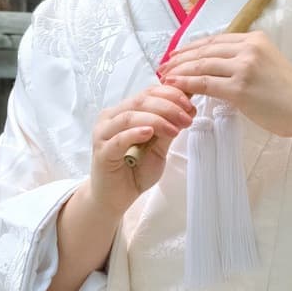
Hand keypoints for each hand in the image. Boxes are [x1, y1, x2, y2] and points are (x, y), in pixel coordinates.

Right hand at [87, 84, 195, 216]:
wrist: (116, 198)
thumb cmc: (136, 170)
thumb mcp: (159, 146)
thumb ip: (168, 127)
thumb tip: (188, 108)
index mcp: (124, 111)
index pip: (148, 92)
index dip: (171, 95)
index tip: (190, 105)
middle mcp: (111, 118)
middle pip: (141, 101)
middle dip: (168, 107)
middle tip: (186, 117)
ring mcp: (103, 134)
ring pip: (130, 116)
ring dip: (156, 120)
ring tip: (174, 129)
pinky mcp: (101, 152)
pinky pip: (118, 139)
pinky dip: (135, 133)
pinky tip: (149, 133)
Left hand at [160, 32, 291, 138]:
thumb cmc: (288, 93)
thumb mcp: (267, 64)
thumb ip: (245, 60)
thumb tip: (217, 65)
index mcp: (256, 39)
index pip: (215, 41)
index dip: (192, 47)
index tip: (176, 55)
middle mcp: (249, 48)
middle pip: (206, 50)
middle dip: (181, 58)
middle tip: (164, 67)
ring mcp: (244, 67)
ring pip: (202, 66)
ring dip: (180, 72)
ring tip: (165, 78)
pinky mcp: (240, 87)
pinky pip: (205, 83)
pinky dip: (187, 84)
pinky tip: (176, 87)